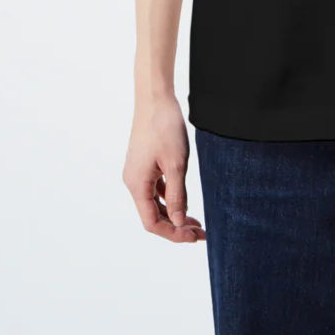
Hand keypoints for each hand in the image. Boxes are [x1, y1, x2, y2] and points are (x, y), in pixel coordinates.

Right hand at [123, 94, 204, 242]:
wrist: (154, 98)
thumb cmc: (165, 127)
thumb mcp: (176, 163)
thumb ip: (177, 195)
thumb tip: (177, 222)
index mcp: (137, 185)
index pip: (152, 222)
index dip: (173, 233)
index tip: (194, 237)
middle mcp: (133, 181)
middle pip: (153, 215)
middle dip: (176, 226)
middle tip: (200, 232)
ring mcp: (137, 172)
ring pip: (155, 202)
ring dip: (174, 213)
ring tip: (195, 221)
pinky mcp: (144, 163)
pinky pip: (155, 188)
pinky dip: (169, 198)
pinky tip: (183, 201)